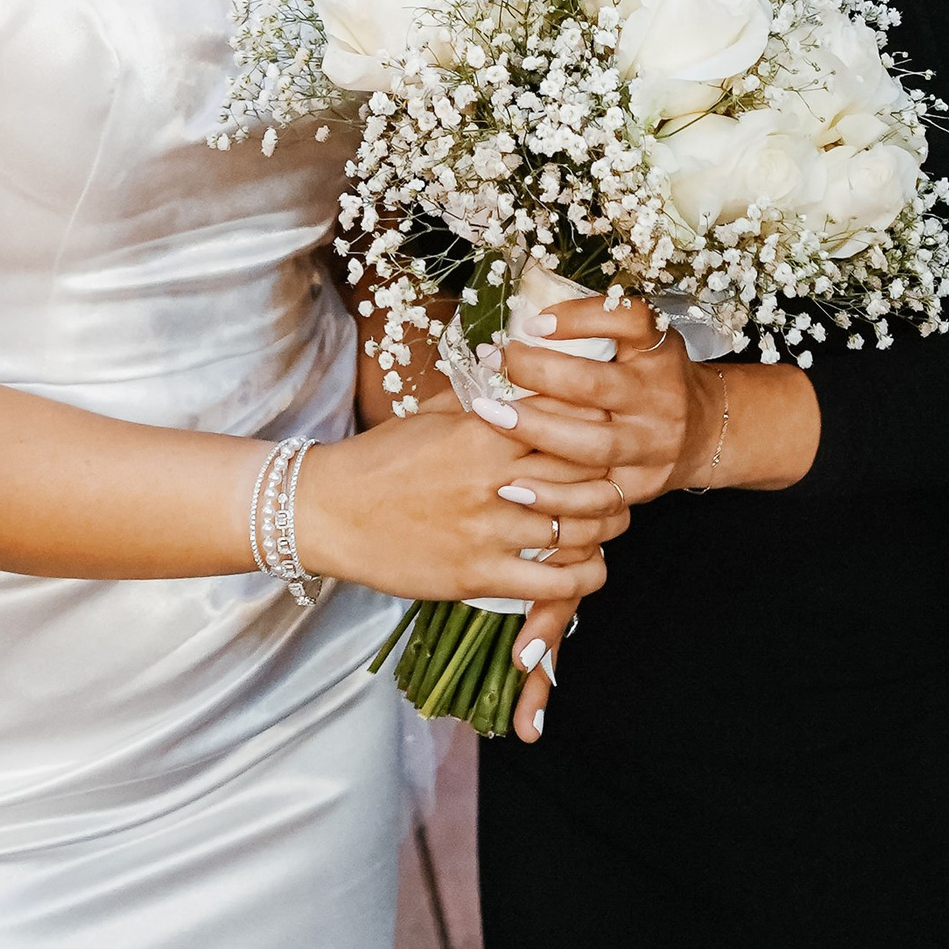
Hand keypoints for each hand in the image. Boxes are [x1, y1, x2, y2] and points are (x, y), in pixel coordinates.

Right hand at [294, 403, 624, 611]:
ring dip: (606, 527)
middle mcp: (492, 478)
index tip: (609, 429)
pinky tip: (589, 567)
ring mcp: (486, 529)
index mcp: (484, 431)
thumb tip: (514, 367)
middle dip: (613, 478)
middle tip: (621, 480)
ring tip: (612, 522)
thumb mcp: (433, 414)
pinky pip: (551, 581)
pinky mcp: (476, 575)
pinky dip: (582, 576)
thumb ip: (481, 398)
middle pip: (587, 473)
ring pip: (579, 528)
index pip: (567, 419)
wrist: (327, 511)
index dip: (598, 424)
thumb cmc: (380, 459)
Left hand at [492, 294, 716, 504]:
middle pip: (596, 385)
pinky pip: (594, 498)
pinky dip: (552, 496)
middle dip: (536, 373)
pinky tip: (513, 486)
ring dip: (535, 430)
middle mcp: (659, 398)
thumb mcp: (643, 342)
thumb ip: (598, 332)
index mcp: (659, 352)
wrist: (704, 431)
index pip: (630, 321)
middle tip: (493, 362)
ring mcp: (651, 447)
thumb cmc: (653, 378)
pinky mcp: (640, 487)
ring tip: (490, 415)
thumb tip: (522, 321)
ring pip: (592, 445)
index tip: (533, 322)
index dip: (580, 318)